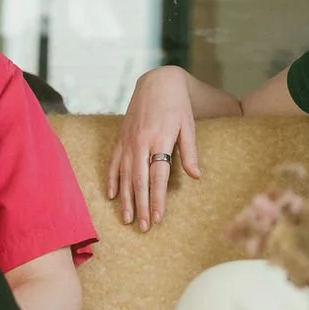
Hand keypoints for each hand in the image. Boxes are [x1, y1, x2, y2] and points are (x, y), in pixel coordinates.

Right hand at [106, 67, 200, 230]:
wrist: (157, 82)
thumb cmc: (177, 105)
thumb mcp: (188, 125)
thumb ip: (190, 151)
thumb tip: (196, 176)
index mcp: (159, 139)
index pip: (158, 176)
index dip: (158, 198)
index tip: (159, 217)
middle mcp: (140, 142)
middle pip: (139, 180)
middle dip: (142, 205)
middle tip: (144, 227)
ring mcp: (128, 141)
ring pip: (124, 175)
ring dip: (126, 199)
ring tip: (128, 219)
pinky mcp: (121, 138)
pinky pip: (113, 162)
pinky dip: (112, 180)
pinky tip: (112, 196)